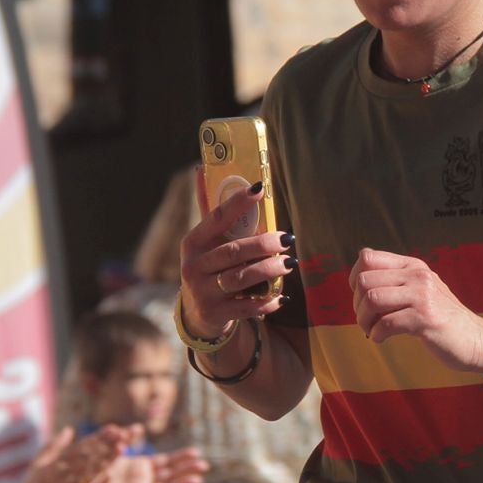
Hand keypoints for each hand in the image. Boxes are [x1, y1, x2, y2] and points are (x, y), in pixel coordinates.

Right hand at [19, 426, 129, 482]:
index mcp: (55, 464)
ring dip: (106, 461)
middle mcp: (62, 475)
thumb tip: (69, 429)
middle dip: (106, 445)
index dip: (97, 438)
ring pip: (90, 473)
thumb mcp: (39, 464)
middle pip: (88, 457)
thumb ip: (54, 445)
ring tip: (121, 451)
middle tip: (122, 436)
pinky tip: (110, 477)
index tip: (112, 430)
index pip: (80, 447)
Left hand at [83, 447, 208, 482]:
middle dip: (186, 469)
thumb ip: (124, 440)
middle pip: (170, 475)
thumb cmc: (90, 469)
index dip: (180, 458)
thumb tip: (139, 427)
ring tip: (198, 480)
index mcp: (138, 467)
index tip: (196, 452)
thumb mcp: (109, 449)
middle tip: (204, 465)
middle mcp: (141, 481)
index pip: (165, 462)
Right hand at [177, 172, 294, 338]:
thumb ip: (211, 211)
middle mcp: (193, 267)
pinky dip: (267, 302)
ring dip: (268, 270)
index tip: (260, 188)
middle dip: (263, 244)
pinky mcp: (217, 314)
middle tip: (287, 238)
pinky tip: (283, 296)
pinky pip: (247, 307)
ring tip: (289, 262)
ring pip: (241, 278)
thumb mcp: (204, 242)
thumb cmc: (208, 268)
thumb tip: (201, 168)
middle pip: (232, 251)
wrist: (197, 314)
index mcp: (192, 243)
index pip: (215, 218)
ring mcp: (203, 293)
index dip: (237, 202)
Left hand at [350, 248, 482, 371]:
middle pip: (365, 281)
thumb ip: (396, 281)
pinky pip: (386, 323)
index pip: (368, 257)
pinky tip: (382, 339)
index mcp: (413, 265)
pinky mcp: (425, 319)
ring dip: (364, 321)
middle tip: (366, 320)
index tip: (362, 298)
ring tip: (372, 330)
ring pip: (373, 300)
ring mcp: (423, 296)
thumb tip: (359, 282)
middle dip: (358, 305)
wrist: (475, 339)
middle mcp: (417, 275)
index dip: (355, 279)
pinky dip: (376, 334)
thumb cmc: (443, 318)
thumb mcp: (422, 289)